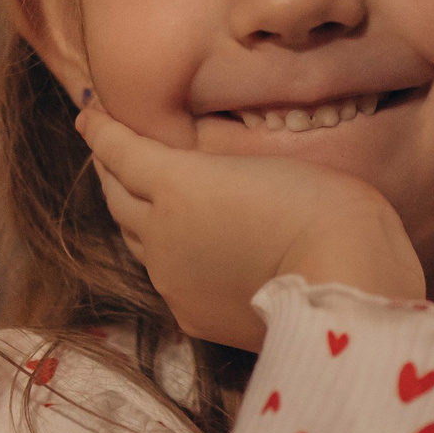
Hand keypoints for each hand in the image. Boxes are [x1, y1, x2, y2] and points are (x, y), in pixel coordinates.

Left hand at [75, 104, 423, 349]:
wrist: (345, 284)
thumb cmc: (325, 207)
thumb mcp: (268, 164)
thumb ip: (219, 168)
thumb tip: (198, 178)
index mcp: (175, 182)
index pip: (120, 150)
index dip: (102, 130)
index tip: (88, 115)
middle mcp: (159, 230)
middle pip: (116, 195)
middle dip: (110, 169)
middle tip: (110, 153)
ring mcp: (170, 278)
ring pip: (136, 241)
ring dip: (134, 216)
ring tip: (142, 201)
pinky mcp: (191, 317)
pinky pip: (168, 281)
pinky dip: (168, 260)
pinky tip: (186, 256)